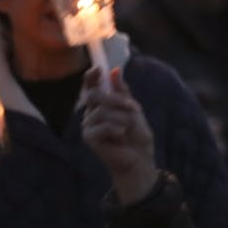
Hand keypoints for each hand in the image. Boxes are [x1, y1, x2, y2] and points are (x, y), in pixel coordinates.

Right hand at [81, 68, 157, 204]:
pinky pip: (102, 126)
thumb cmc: (136, 135)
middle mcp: (91, 113)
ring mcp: (88, 126)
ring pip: (102, 111)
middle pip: (95, 95)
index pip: (90, 86)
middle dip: (117, 99)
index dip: (92, 76)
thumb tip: (115, 70)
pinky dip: (117, 129)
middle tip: (134, 108)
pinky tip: (121, 136)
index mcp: (101, 104)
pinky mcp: (89, 138)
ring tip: (128, 128)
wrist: (139, 158)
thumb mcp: (133, 109)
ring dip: (122, 118)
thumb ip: (122, 92)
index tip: (99, 69)